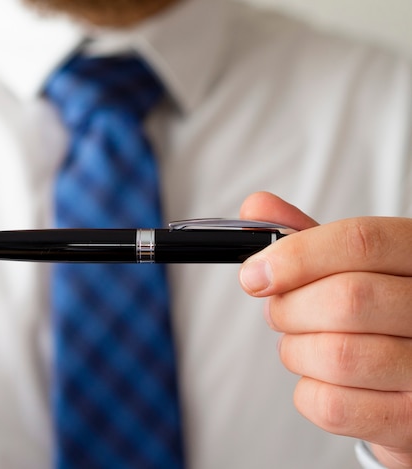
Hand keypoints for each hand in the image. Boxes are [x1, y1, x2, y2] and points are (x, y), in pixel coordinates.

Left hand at [239, 192, 411, 468]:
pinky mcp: (411, 420)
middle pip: (346, 299)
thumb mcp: (353, 265)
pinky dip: (307, 393)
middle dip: (290, 308)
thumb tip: (256, 206)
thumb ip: (306, 237)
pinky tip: (320, 380)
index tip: (253, 274)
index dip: (295, 256)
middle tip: (278, 311)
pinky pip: (334, 407)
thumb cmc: (379, 314)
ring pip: (337, 356)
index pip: (359, 242)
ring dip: (296, 350)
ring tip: (302, 344)